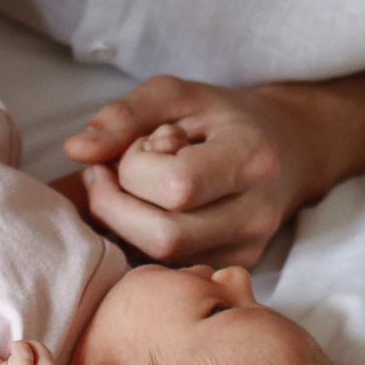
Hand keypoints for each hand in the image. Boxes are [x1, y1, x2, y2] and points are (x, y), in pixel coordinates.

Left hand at [61, 76, 338, 265]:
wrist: (288, 148)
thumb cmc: (224, 117)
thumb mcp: (176, 95)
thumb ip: (123, 115)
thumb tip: (76, 150)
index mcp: (250, 159)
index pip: (175, 186)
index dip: (135, 168)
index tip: (135, 146)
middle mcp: (255, 214)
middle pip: (162, 238)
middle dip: (116, 204)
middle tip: (109, 172)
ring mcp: (247, 250)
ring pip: (158, 260)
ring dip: (124, 223)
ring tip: (134, 187)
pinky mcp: (233, 269)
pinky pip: (166, 269)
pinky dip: (140, 240)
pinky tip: (149, 209)